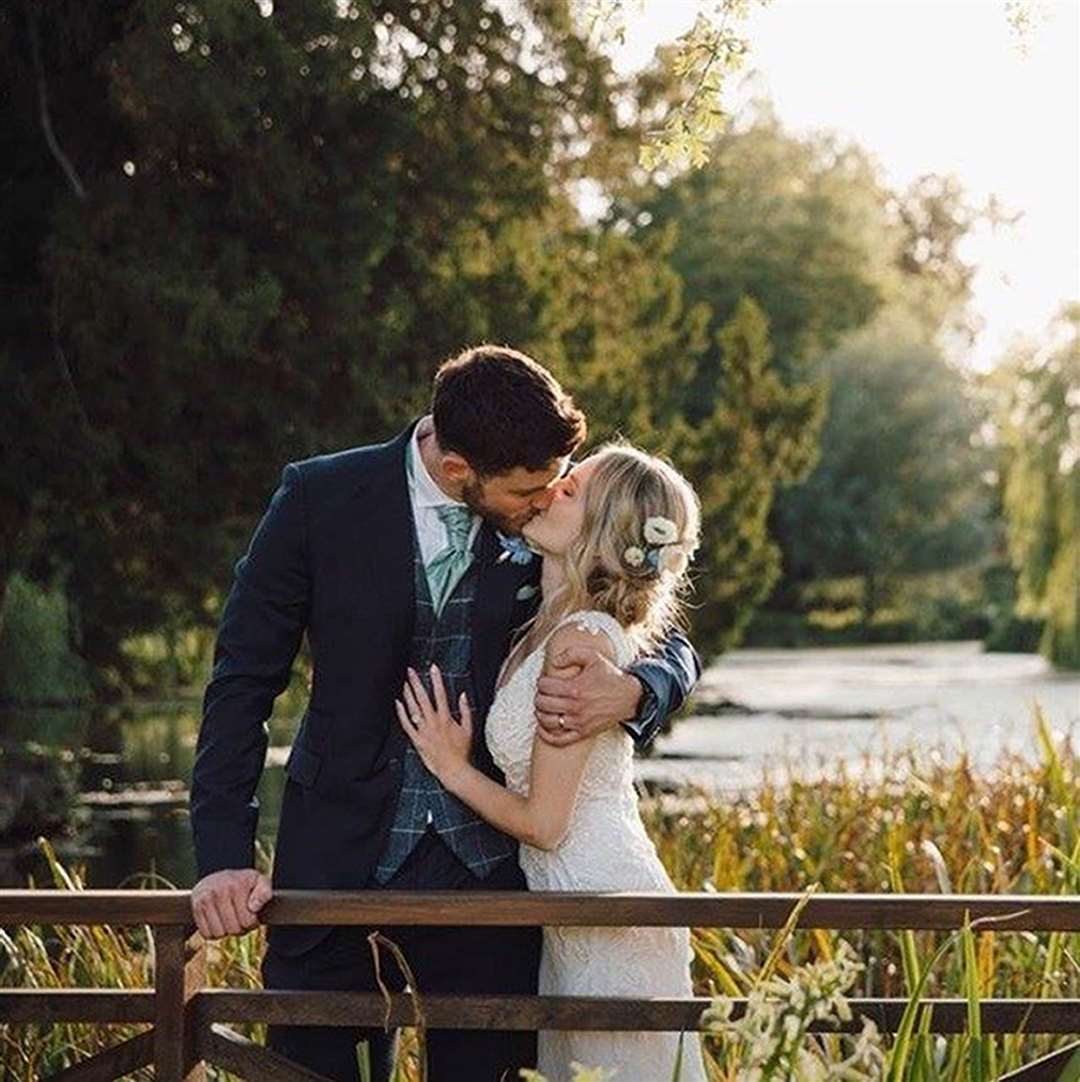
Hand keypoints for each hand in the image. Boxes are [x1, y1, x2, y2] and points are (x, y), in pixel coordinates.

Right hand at [191, 868, 271, 939]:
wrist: (217, 877)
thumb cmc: (242, 883)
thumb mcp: (259, 882)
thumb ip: (264, 893)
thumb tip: (254, 908)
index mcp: (237, 886)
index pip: (247, 921)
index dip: (253, 923)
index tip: (252, 915)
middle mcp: (219, 892)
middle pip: (233, 930)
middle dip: (240, 928)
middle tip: (241, 918)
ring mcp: (205, 900)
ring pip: (219, 934)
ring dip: (226, 932)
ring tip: (230, 919)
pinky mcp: (196, 908)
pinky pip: (206, 934)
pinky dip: (213, 933)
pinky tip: (219, 921)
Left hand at [396, 664, 472, 783]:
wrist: (453, 769)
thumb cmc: (462, 750)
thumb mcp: (469, 729)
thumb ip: (466, 710)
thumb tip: (463, 694)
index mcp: (446, 718)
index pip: (440, 694)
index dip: (436, 679)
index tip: (433, 667)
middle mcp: (433, 722)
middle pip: (423, 698)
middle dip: (416, 682)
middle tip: (410, 671)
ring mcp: (424, 731)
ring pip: (413, 709)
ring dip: (408, 694)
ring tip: (404, 683)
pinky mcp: (417, 740)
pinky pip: (407, 724)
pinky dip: (401, 713)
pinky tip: (398, 703)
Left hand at [534, 646, 642, 745]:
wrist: (629, 697)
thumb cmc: (610, 677)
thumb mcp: (593, 657)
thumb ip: (571, 653)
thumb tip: (554, 661)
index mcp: (575, 688)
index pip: (545, 686)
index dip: (541, 681)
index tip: (545, 681)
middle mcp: (575, 707)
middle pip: (543, 703)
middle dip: (540, 696)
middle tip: (544, 693)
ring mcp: (578, 722)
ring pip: (547, 721)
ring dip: (540, 713)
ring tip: (543, 707)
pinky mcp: (583, 733)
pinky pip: (558, 739)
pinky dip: (546, 734)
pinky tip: (543, 726)